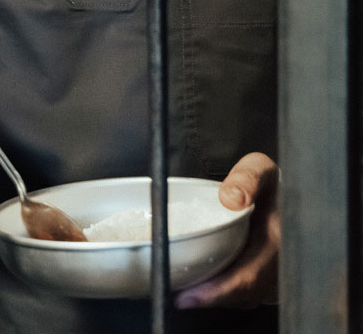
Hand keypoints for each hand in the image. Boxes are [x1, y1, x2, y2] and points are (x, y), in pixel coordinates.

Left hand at [174, 152, 279, 309]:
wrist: (287, 192)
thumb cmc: (272, 182)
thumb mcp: (261, 169)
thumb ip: (249, 177)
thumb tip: (231, 198)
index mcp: (280, 241)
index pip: (250, 276)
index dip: (221, 290)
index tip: (192, 294)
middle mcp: (279, 263)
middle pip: (245, 293)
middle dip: (212, 299)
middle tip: (180, 299)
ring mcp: (274, 272)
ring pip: (245, 296)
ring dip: (216, 299)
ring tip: (184, 296)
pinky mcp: (265, 274)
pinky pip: (245, 291)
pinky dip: (223, 292)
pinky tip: (201, 288)